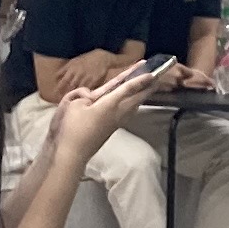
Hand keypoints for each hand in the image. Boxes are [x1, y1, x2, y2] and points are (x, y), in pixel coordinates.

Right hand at [52, 52, 169, 157]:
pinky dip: (132, 106)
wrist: (71, 154)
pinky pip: (127, 114)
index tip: (152, 73)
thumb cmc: (72, 127)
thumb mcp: (73, 104)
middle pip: (136, 98)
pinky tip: (131, 105)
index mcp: (110, 104)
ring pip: (133, 107)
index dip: (140, 79)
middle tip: (157, 79)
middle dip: (146, 88)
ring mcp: (115, 123)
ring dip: (140, 98)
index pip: (128, 88)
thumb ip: (82, 95)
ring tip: (147, 90)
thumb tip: (90, 97)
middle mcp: (117, 113)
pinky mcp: (111, 129)